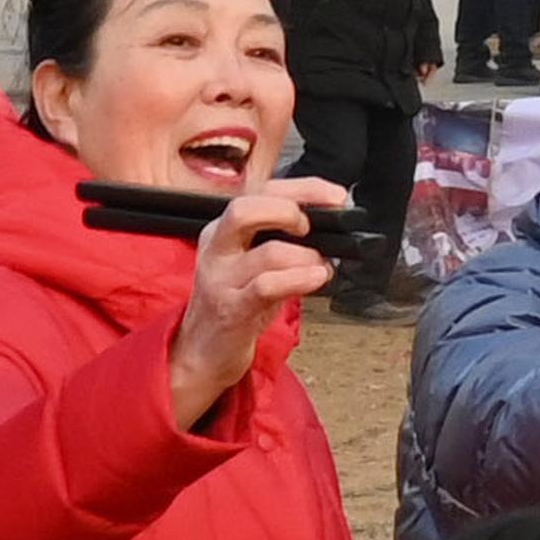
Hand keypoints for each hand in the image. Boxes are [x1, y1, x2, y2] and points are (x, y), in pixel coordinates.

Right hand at [169, 173, 348, 426]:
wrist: (203, 351)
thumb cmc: (236, 304)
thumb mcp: (254, 263)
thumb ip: (284, 241)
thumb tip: (330, 226)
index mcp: (223, 230)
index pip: (261, 192)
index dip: (303, 189)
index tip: (335, 196)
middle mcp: (217, 248)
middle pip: (246, 208)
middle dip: (290, 211)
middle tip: (311, 228)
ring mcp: (222, 279)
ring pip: (268, 251)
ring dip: (306, 256)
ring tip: (319, 265)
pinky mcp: (232, 309)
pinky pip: (268, 286)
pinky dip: (300, 279)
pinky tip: (317, 278)